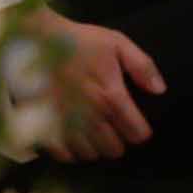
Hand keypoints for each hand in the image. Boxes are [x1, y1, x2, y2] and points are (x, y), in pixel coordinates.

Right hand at [35, 9, 164, 161]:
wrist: (33, 38)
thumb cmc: (76, 40)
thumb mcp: (116, 42)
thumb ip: (142, 66)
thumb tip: (159, 90)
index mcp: (111, 96)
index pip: (137, 134)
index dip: (139, 129)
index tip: (133, 122)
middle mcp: (91, 116)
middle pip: (114, 150)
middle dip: (116, 140)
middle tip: (110, 127)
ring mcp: (66, 122)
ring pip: (89, 154)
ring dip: (93, 146)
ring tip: (90, 133)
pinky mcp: (45, 124)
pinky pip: (62, 153)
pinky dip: (69, 150)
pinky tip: (70, 137)